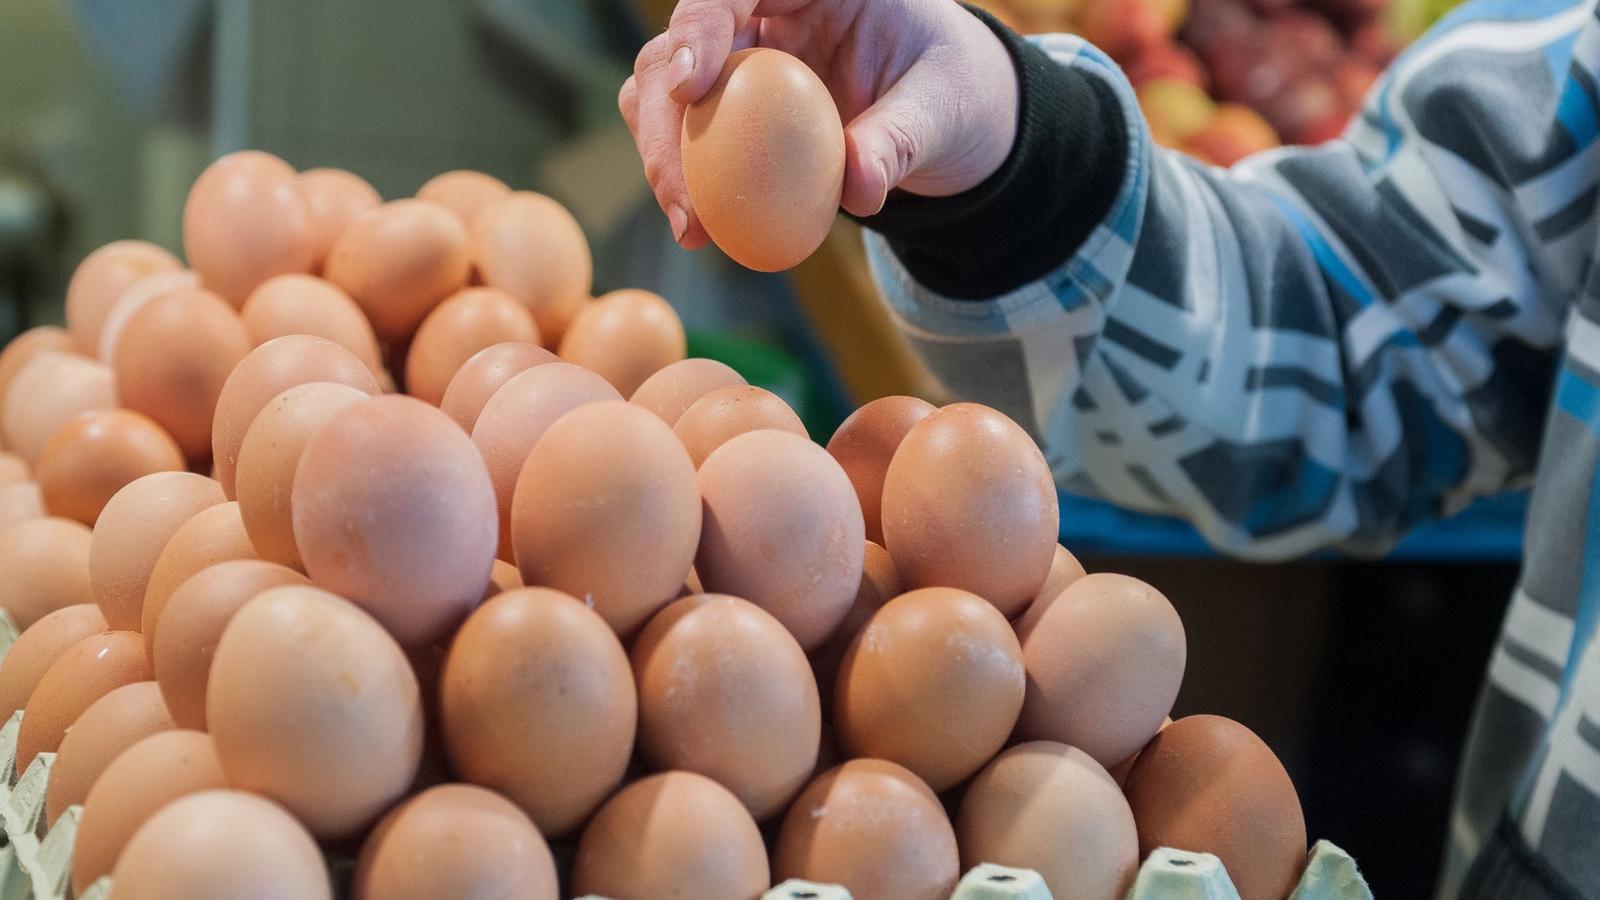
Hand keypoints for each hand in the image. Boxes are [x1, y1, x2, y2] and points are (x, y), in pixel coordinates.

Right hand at [620, 0, 1020, 247]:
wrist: (941, 114)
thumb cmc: (947, 91)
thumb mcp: (941, 112)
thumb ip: (900, 141)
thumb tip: (858, 187)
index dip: (700, 23)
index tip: (691, 85)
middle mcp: (762, 5)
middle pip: (683, 37)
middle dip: (665, 113)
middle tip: (682, 194)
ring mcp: (737, 49)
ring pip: (663, 82)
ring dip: (662, 152)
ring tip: (690, 225)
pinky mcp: (725, 97)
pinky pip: (683, 128)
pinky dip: (681, 175)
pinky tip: (699, 228)